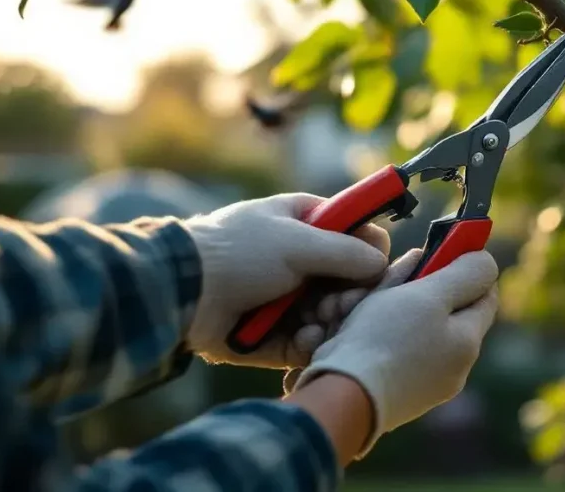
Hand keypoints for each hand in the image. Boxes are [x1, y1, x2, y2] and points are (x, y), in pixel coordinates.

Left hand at [183, 193, 389, 367]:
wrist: (182, 291)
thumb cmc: (240, 252)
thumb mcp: (300, 242)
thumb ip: (348, 251)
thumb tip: (382, 265)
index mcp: (304, 222)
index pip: (355, 232)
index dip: (370, 250)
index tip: (373, 269)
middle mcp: (298, 258)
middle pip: (348, 280)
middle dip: (352, 294)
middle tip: (344, 304)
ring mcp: (285, 297)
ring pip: (330, 314)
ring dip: (333, 319)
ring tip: (320, 321)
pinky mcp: (272, 334)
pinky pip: (306, 342)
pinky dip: (311, 341)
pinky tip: (305, 337)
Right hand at [293, 248, 498, 455]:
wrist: (339, 396)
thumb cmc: (385, 341)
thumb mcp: (430, 295)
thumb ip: (464, 274)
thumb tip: (486, 261)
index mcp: (467, 344)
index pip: (484, 293)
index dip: (465, 266)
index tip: (440, 248)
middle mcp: (452, 369)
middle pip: (444, 308)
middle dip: (418, 285)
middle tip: (392, 275)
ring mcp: (422, 384)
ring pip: (413, 325)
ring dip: (390, 304)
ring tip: (362, 301)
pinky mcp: (392, 390)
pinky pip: (391, 347)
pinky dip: (375, 329)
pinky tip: (352, 325)